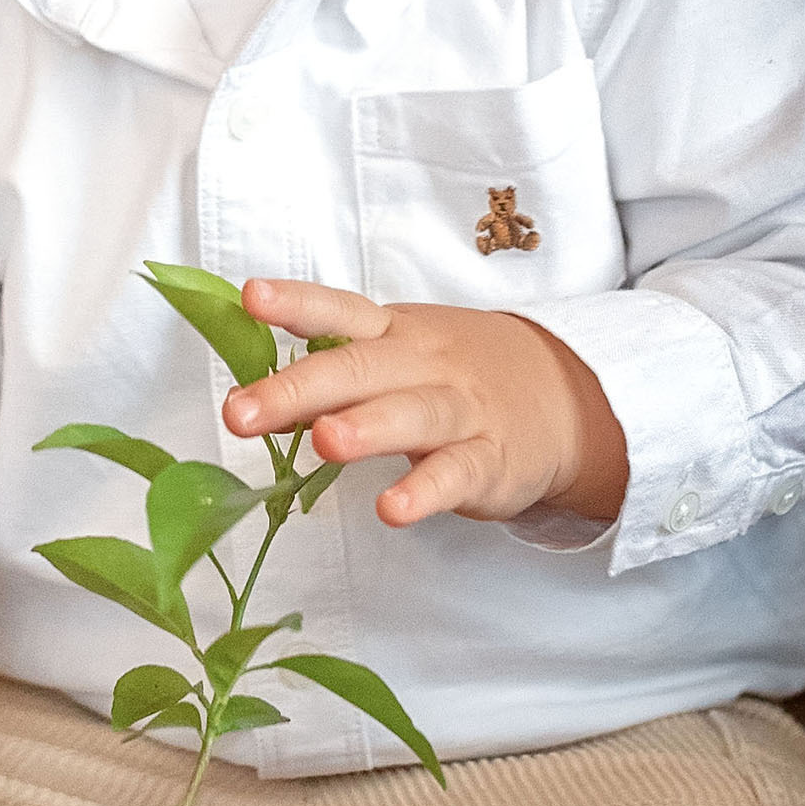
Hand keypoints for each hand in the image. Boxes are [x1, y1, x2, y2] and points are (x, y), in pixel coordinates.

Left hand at [223, 279, 627, 526]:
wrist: (563, 395)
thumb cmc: (452, 376)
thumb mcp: (396, 358)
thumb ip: (329, 374)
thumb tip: (250, 396)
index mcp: (393, 333)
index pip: (340, 310)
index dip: (295, 303)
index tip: (249, 297)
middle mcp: (424, 364)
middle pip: (359, 369)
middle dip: (297, 389)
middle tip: (241, 411)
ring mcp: (460, 411)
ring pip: (410, 415)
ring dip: (365, 428)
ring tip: (324, 442)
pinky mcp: (489, 461)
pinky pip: (454, 474)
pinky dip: (423, 492)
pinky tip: (392, 509)